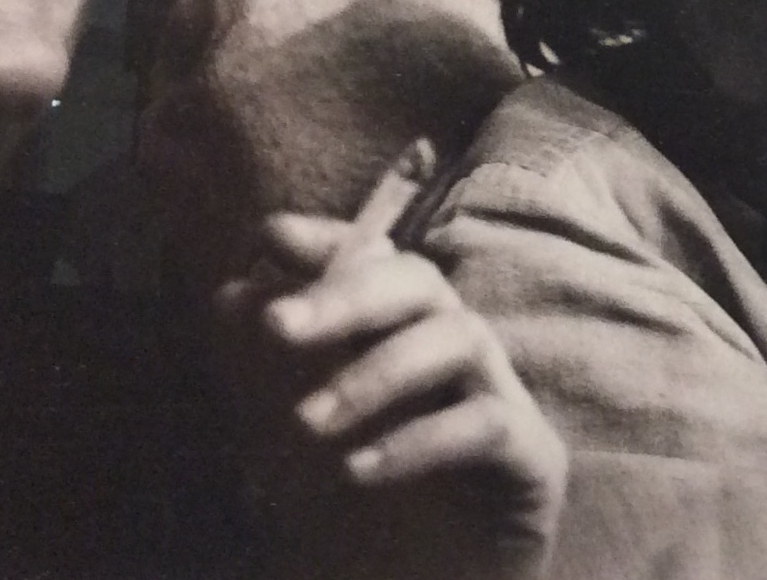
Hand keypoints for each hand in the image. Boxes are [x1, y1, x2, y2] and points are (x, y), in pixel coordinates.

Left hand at [214, 198, 565, 579]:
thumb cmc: (357, 528)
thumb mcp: (286, 447)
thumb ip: (264, 373)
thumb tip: (232, 294)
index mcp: (400, 339)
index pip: (376, 262)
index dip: (330, 241)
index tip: (270, 238)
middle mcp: (454, 357)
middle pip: (421, 281)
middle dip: (347, 293)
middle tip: (277, 326)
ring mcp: (500, 400)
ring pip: (462, 335)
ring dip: (378, 371)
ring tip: (310, 422)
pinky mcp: (534, 460)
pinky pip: (489, 424)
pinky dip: (420, 440)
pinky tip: (359, 470)